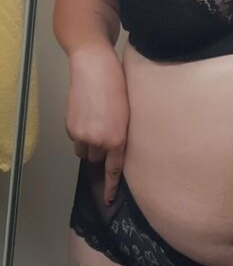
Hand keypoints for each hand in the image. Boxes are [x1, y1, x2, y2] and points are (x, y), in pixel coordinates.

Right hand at [65, 43, 129, 204]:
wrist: (95, 67)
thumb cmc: (118, 86)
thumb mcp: (129, 114)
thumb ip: (122, 135)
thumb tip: (117, 150)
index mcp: (117, 139)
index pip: (113, 170)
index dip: (109, 186)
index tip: (108, 199)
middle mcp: (99, 141)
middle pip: (97, 159)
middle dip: (100, 151)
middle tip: (105, 133)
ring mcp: (82, 135)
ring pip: (84, 151)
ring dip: (89, 143)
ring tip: (95, 122)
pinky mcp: (70, 127)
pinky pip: (75, 138)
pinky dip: (80, 131)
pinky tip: (86, 114)